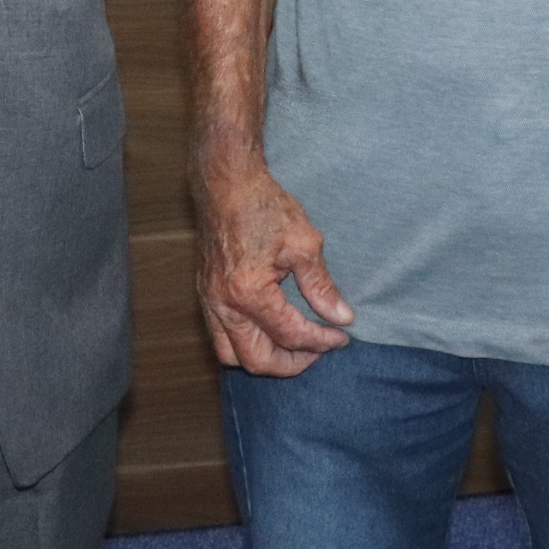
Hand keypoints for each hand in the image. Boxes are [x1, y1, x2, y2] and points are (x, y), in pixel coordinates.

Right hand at [194, 156, 353, 375]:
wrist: (227, 184)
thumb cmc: (264, 207)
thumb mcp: (303, 243)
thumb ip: (321, 286)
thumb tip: (342, 317)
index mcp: (250, 292)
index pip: (290, 335)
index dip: (320, 341)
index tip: (341, 336)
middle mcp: (224, 304)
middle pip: (257, 360)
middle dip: (292, 363)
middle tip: (318, 351)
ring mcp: (210, 301)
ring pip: (232, 356)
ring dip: (265, 359)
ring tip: (293, 348)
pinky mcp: (205, 294)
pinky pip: (220, 337)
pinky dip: (245, 344)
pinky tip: (267, 333)